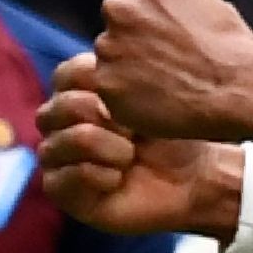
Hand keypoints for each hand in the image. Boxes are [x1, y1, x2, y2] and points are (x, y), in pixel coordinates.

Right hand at [37, 56, 246, 237]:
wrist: (195, 179)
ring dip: (104, 147)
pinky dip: (99, 175)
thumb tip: (101, 61)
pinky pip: (62, 178)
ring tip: (130, 154)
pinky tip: (120, 178)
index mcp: (76, 94)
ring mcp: (57, 157)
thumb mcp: (154, 98)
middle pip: (59, 107)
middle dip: (103, 116)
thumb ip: (123, 76)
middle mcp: (60, 124)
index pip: (65, 75)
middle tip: (135, 130)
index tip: (136, 97)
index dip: (100, 84)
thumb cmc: (174, 136)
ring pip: (58, 143)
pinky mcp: (62, 191)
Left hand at [90, 0, 252, 145]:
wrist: (238, 90)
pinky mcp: (106, 83)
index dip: (157, 15)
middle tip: (172, 61)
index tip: (176, 32)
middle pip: (119, 22)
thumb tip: (162, 9)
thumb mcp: (206, 3)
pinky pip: (112, 90)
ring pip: (112, 56)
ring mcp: (108, 45)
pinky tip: (162, 102)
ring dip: (132, 69)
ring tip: (171, 85)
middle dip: (138, 39)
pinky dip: (130, 98)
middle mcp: (118, 6)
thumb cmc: (233, 49)